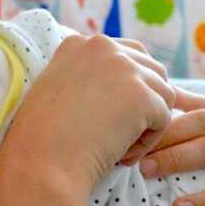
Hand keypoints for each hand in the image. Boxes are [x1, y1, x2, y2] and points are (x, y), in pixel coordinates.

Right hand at [3, 34, 174, 195]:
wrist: (40, 162)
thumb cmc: (42, 139)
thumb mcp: (58, 91)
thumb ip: (91, 78)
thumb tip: (134, 85)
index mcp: (79, 43)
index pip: (127, 54)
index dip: (128, 88)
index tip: (108, 116)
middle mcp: (102, 46)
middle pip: (152, 70)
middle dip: (144, 104)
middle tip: (117, 134)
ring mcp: (123, 67)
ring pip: (162, 94)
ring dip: (147, 124)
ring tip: (118, 147)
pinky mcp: (141, 94)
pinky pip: (164, 117)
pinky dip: (148, 142)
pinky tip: (122, 154)